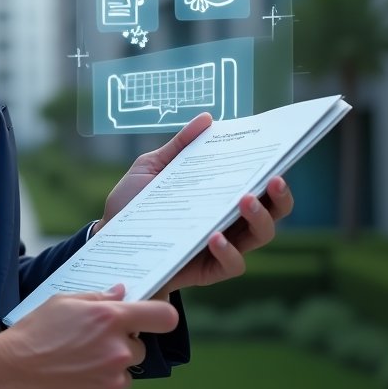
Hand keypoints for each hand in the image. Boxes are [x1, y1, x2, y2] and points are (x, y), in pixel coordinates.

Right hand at [0, 286, 178, 388]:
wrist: (9, 375)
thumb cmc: (33, 334)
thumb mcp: (62, 302)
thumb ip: (98, 298)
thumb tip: (122, 294)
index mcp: (110, 319)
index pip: (163, 317)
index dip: (161, 316)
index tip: (153, 319)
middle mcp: (118, 350)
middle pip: (139, 347)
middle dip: (120, 345)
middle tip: (89, 345)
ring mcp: (114, 381)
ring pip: (124, 372)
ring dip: (108, 369)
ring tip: (75, 366)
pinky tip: (73, 382)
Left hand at [90, 113, 293, 293]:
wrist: (108, 237)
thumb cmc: (133, 201)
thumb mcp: (153, 167)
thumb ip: (180, 145)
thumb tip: (207, 118)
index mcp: (222, 193)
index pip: (260, 183)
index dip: (275, 170)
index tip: (279, 154)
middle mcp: (229, 220)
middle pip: (273, 211)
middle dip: (280, 196)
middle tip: (272, 178)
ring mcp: (222, 247)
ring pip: (260, 236)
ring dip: (259, 218)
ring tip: (244, 200)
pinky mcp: (208, 270)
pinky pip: (233, 265)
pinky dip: (229, 251)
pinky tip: (215, 236)